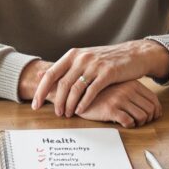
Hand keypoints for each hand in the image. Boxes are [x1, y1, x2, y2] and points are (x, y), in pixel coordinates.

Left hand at [31, 40, 168, 117]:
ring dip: (69, 104)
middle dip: (56, 101)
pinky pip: (91, 91)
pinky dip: (84, 103)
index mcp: (73, 55)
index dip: (41, 90)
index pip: (51, 74)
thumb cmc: (106, 59)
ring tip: (67, 114)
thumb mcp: (83, 58)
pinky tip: (80, 111)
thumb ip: (64, 67)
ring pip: (75, 89)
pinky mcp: (108, 73)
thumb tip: (41, 75)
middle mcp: (82, 58)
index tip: (35, 104)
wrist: (133, 54)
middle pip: (62, 84)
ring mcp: (95, 65)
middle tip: (56, 113)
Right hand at [75, 80, 162, 128]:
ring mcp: (119, 99)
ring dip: (139, 123)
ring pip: (142, 116)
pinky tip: (123, 123)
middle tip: (141, 122)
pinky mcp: (110, 109)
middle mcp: (127, 90)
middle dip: (148, 119)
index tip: (153, 116)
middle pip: (150, 109)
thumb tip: (153, 107)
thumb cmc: (102, 92)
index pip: (154, 99)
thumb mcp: (120, 87)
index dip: (156, 111)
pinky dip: (129, 125)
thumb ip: (134, 93)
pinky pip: (128, 121)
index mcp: (132, 83)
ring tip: (132, 123)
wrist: (80, 93)